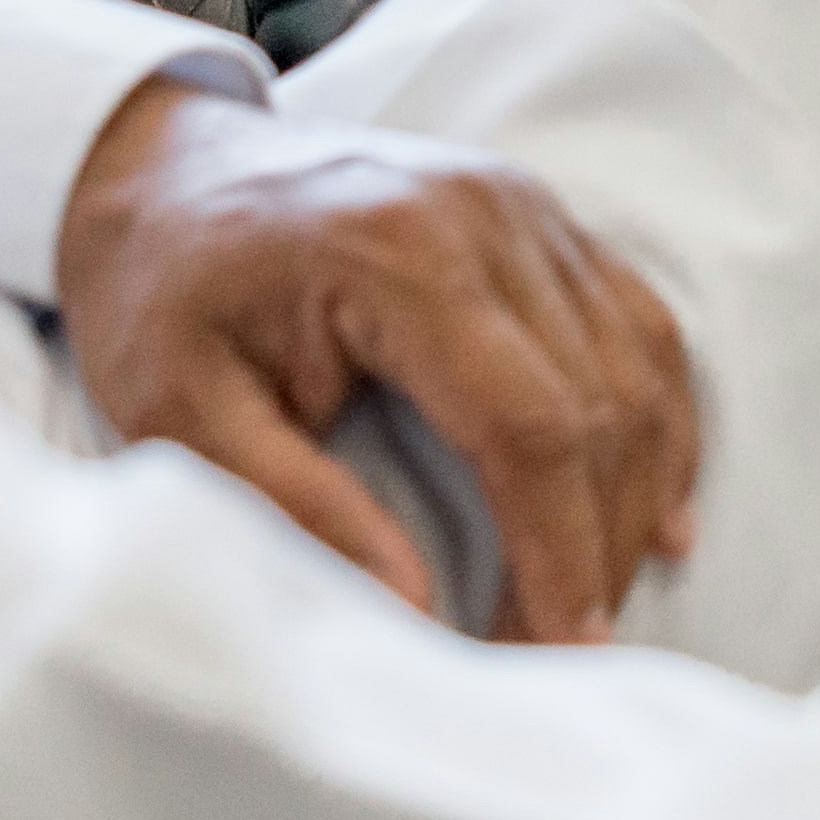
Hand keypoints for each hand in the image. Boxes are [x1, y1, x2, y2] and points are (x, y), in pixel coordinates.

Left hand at [51, 87, 694, 642]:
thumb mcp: (177, 409)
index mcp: (401, 256)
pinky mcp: (540, 219)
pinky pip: (637, 324)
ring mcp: (526, 209)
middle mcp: (488, 218)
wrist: (161, 163)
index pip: (530, 423)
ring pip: (637, 366)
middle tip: (563, 655)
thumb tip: (414, 608)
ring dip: (637, 494)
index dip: (559, 549)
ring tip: (602, 600)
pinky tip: (656, 506)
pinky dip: (658, 421)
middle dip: (597, 544)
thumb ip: (295, 506)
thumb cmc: (161, 288)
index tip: (559, 652)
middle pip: (601, 403)